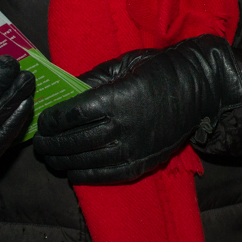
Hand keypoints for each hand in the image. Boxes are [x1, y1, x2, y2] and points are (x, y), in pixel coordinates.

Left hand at [33, 35, 241, 183]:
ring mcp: (135, 147)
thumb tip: (64, 94)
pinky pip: (107, 175)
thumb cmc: (161, 69)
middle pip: (75, 140)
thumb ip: (93, 80)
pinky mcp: (144, 162)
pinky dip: (86, 176)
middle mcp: (124, 126)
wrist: (201, 87)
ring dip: (64, 161)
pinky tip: (72, 173)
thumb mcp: (124, 65)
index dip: (52, 120)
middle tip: (40, 143)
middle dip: (52, 143)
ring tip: (51, 158)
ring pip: (87, 160)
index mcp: (118, 98)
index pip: (72, 115)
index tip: (43, 120)